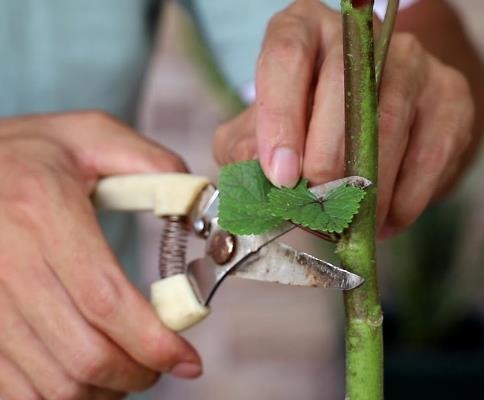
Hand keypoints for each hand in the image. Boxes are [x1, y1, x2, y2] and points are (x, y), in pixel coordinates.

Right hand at [0, 112, 201, 399]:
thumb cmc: (31, 151)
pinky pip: (16, 389)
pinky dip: (60, 395)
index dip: (152, 341)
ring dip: (103, 390)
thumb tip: (200, 208)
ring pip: (51, 382)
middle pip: (81, 353)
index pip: (104, 298)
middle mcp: (4, 258)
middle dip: (136, 373)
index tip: (189, 361)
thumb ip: (155, 165)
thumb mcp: (92, 135)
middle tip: (164, 365)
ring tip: (129, 367)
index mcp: (41, 207)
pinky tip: (85, 373)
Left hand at [213, 0, 475, 238]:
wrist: (379, 124)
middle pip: (342, 89)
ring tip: (348, 224)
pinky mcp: (449, 95)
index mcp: (303, 28)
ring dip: (366, 187)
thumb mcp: (261, 133)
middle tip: (315, 207)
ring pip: (389, 123)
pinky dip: (404, 198)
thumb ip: (245, 151)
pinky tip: (384, 221)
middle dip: (325, 159)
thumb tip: (258, 181)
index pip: (286, 56)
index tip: (281, 176)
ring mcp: (411, 60)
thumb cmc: (307, 127)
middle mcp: (360, 35)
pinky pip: (429, 154)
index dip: (280, 119)